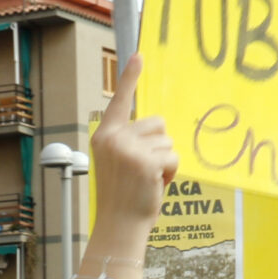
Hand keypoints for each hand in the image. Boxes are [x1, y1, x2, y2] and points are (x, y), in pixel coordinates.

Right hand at [89, 55, 177, 236]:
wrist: (119, 224)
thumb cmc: (122, 195)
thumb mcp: (118, 162)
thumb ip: (129, 141)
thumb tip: (155, 127)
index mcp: (104, 135)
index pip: (119, 100)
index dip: (130, 76)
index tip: (139, 54)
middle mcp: (113, 138)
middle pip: (157, 123)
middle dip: (159, 145)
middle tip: (142, 170)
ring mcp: (128, 149)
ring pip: (168, 141)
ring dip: (165, 162)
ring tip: (147, 180)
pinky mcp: (146, 161)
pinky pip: (173, 157)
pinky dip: (170, 173)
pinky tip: (154, 185)